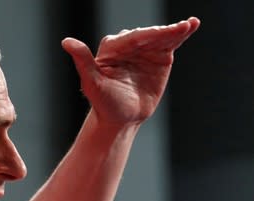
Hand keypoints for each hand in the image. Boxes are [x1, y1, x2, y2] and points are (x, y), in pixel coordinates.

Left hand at [62, 17, 199, 126]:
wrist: (121, 119)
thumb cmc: (104, 103)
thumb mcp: (92, 83)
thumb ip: (83, 60)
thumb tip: (66, 41)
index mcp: (111, 48)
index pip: (132, 39)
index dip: (148, 35)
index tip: (162, 33)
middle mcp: (128, 45)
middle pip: (148, 36)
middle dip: (163, 32)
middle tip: (180, 28)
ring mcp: (145, 50)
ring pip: (160, 37)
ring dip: (175, 30)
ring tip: (189, 25)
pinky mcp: (159, 57)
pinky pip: (170, 43)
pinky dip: (180, 34)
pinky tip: (191, 25)